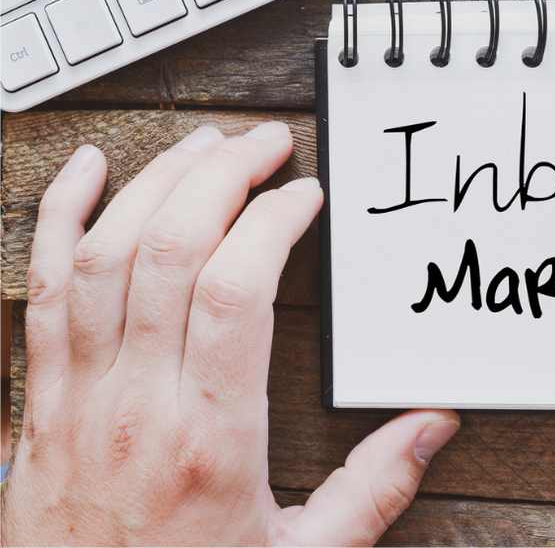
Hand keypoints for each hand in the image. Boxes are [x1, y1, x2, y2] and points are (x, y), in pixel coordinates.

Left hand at [2, 123, 458, 545]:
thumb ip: (373, 490)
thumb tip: (432, 426)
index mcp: (211, 439)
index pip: (237, 290)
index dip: (273, 222)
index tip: (305, 198)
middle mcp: (139, 404)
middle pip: (171, 251)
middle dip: (222, 176)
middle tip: (264, 145)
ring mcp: (80, 396)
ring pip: (105, 254)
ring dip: (155, 183)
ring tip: (203, 147)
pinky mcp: (40, 400)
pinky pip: (44, 288)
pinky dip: (60, 218)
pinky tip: (88, 173)